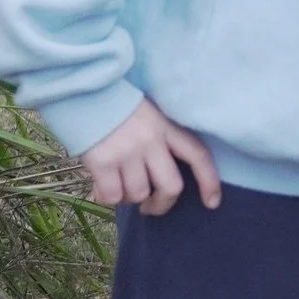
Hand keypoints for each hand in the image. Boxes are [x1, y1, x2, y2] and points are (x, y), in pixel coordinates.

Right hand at [83, 97, 220, 215]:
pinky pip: (112, 196)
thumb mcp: (151, 115)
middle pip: (171, 187)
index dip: (209, 181)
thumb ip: (160, 141)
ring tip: (119, 184)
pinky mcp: (103, 162)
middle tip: (149, 206)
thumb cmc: (119, 106)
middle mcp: (152, 141)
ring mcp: (127, 152)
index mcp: (167, 127)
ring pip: (139, 194)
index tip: (212, 203)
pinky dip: (107, 197)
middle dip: (162, 204)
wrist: (86, 91)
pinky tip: (101, 187)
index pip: (198, 155)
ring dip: (129, 197)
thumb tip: (160, 179)